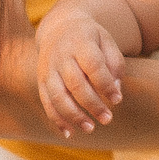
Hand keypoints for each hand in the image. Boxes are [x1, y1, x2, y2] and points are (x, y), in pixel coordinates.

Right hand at [36, 8, 126, 135]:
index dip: (105, 85)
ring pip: (58, 96)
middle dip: (92, 105)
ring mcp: (48, 68)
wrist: (60, 27)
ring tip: (90, 128)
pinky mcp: (41, 80)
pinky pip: (47, 102)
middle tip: (108, 119)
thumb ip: (115, 64)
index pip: (93, 66)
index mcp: (80, 42)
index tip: (117, 100)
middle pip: (75, 84)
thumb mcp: (107, 41)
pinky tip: (70, 133)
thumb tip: (115, 90)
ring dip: (74, 116)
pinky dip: (57, 119)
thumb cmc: (90, 38)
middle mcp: (61, 55)